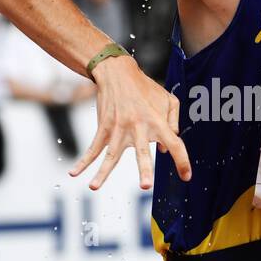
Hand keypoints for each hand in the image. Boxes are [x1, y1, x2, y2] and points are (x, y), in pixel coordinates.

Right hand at [70, 55, 190, 190]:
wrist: (118, 73)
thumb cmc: (146, 89)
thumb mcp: (168, 100)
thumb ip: (173, 122)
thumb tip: (166, 149)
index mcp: (157, 121)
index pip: (175, 143)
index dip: (182, 161)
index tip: (186, 177)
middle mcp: (138, 126)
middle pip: (142, 151)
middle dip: (144, 168)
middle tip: (145, 186)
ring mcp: (118, 129)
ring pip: (111, 155)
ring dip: (102, 172)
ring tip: (94, 187)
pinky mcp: (104, 128)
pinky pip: (93, 148)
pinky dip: (83, 161)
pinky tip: (74, 173)